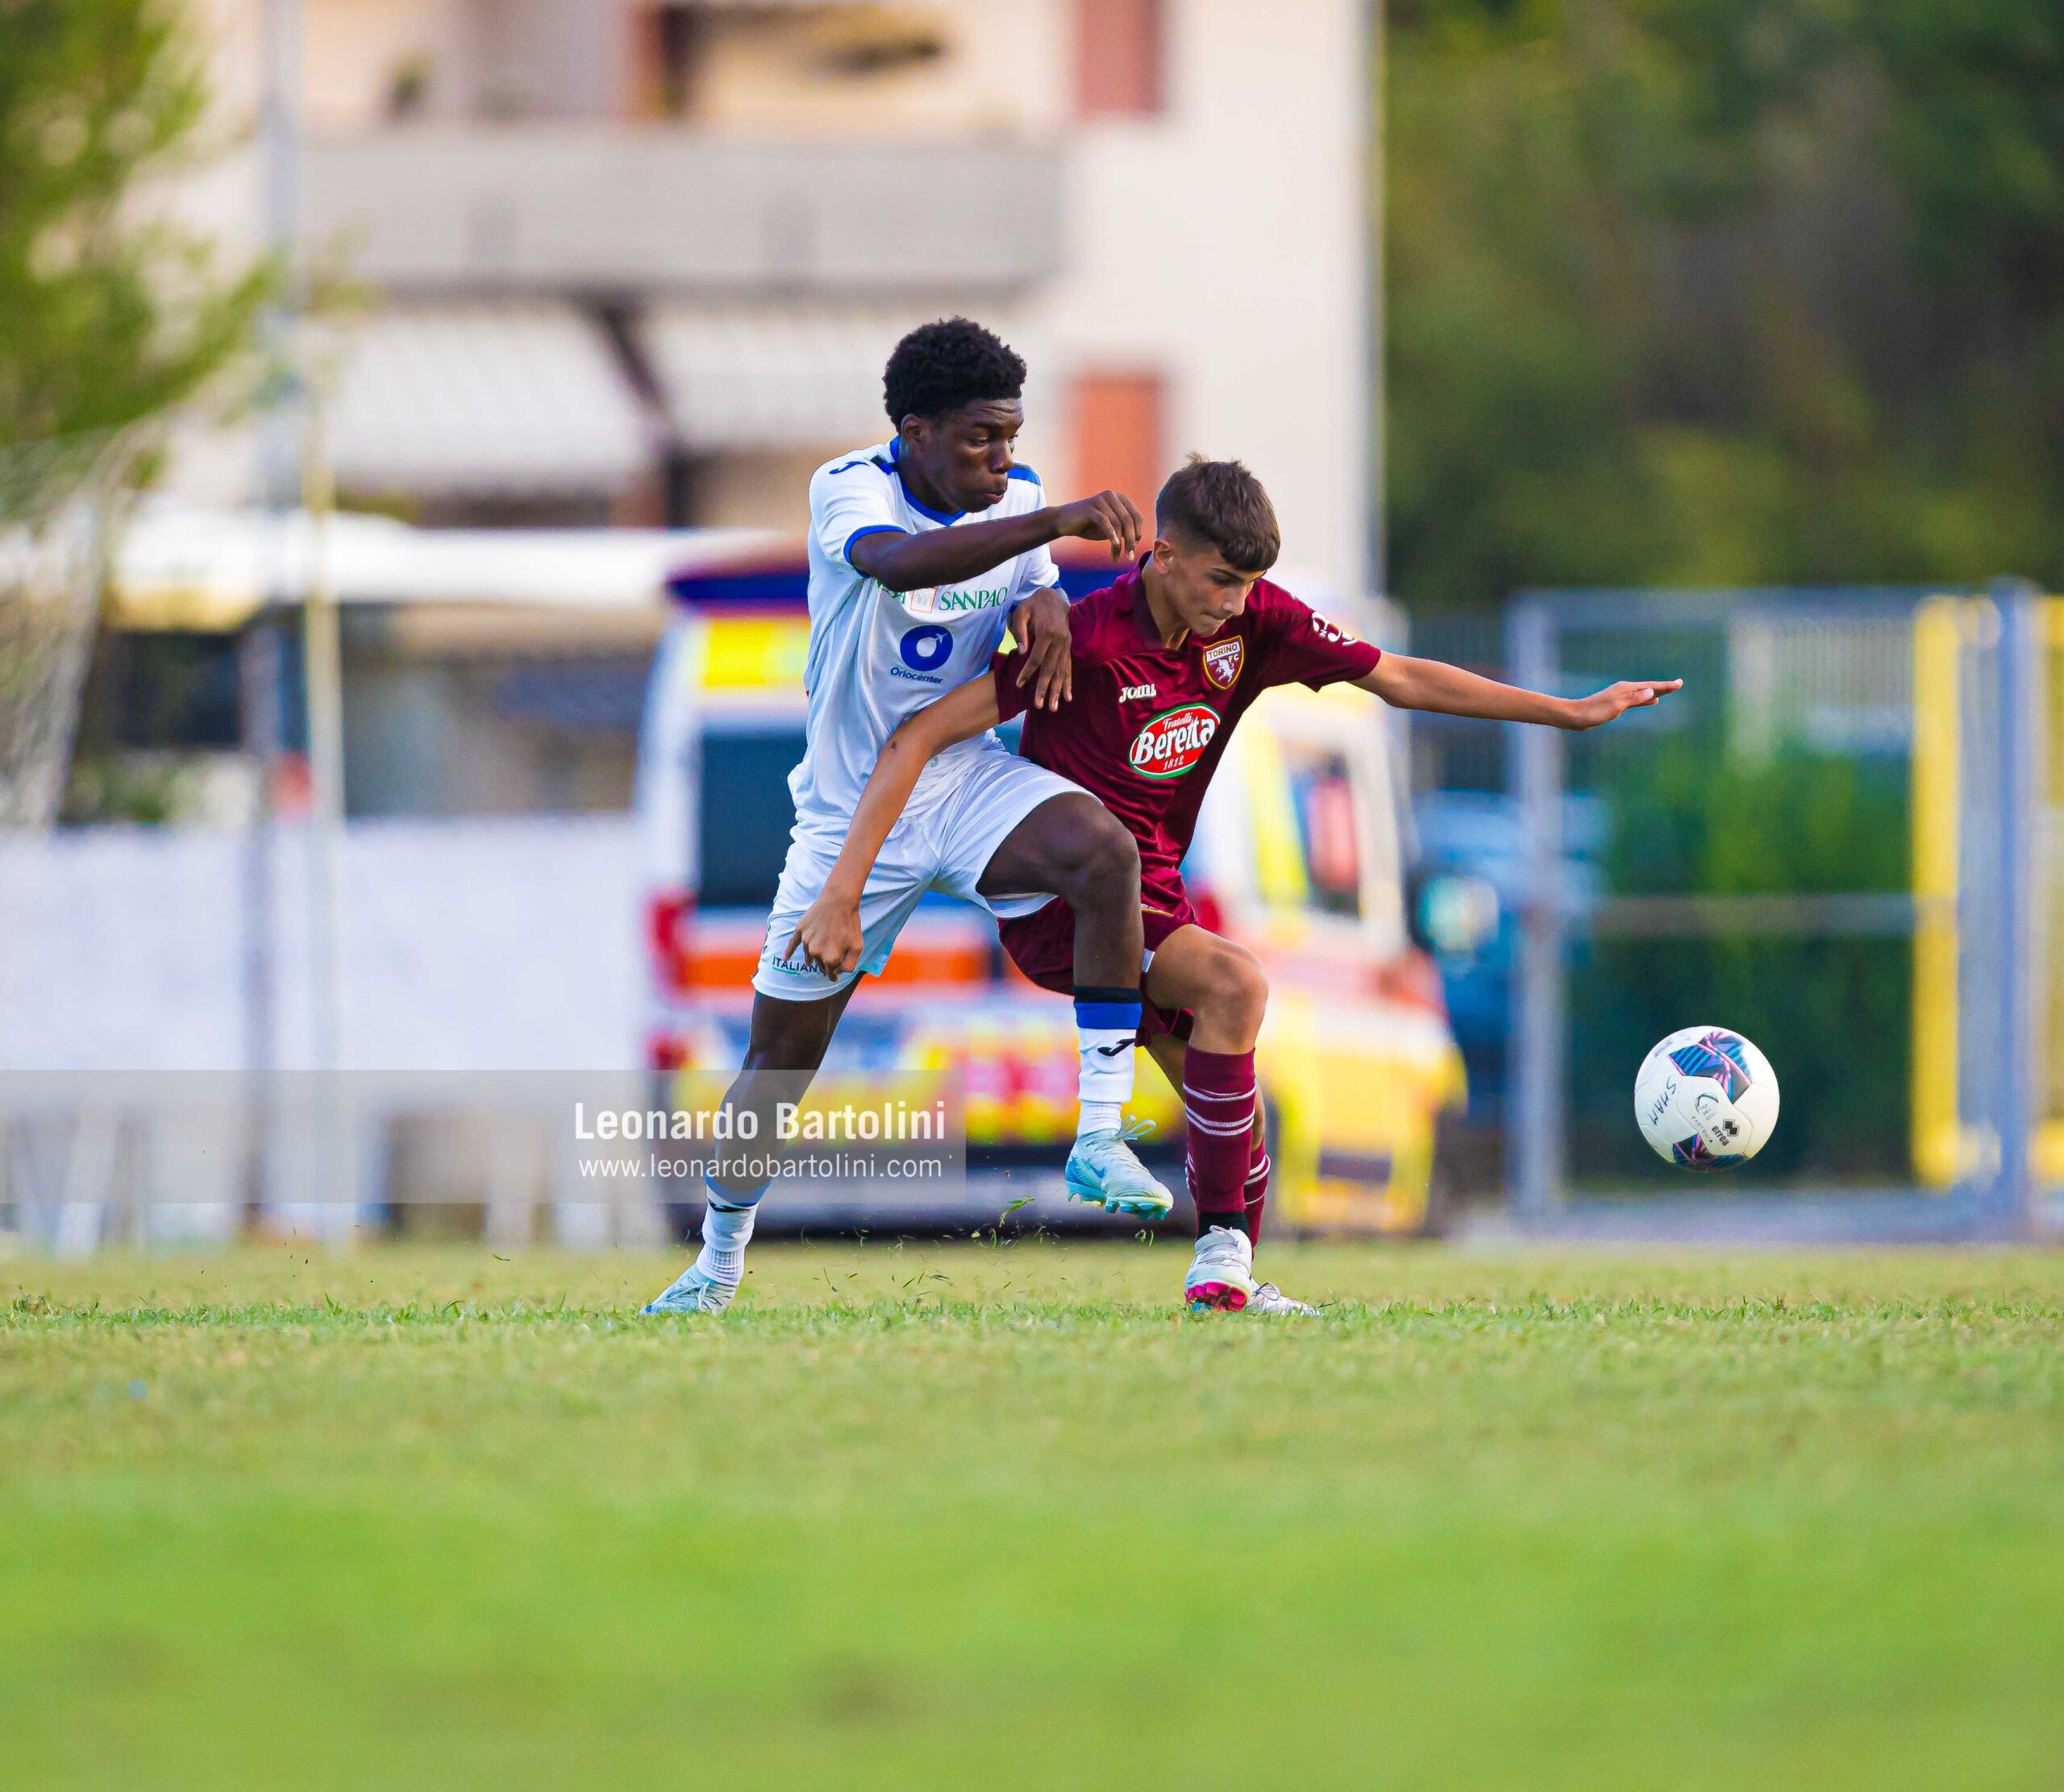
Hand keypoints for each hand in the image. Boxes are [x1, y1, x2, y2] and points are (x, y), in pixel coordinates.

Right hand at [784, 889, 864, 978]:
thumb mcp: (857, 947)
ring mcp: (806, 941)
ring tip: (811, 964)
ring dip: (812, 960)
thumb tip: (839, 972)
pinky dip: (788, 951)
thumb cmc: (850, 923)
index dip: (834, 976)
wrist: (839, 900)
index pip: (830, 973)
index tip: (835, 978)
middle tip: (829, 968)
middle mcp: (816, 952)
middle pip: (820, 965)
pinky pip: (792, 943)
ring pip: (809, 955)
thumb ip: (849, 965)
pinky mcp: (801, 930)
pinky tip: (785, 958)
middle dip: (825, 968)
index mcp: (830, 958)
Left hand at [1008, 583, 1073, 708]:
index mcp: (1047, 632)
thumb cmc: (1033, 605)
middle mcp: (1060, 641)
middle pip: (1050, 669)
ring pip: (1062, 671)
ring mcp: (1066, 645)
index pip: (1036, 658)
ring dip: (1058, 690)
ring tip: (1054, 707)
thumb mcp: (1021, 612)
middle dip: (1044, 688)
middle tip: (1039, 705)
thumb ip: (1020, 631)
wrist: (1053, 597)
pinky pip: (1069, 668)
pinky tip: (1068, 697)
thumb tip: (1022, 653)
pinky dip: (1068, 683)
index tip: (1018, 684)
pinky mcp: (1069, 648)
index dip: (1027, 672)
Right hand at [1050, 489, 1144, 562]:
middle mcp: (1112, 496)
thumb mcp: (1110, 528)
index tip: (1133, 549)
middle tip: (1129, 557)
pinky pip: (1105, 522)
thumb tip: (1137, 540)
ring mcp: (1101, 500)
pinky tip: (1113, 547)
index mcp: (1120, 499)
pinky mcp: (1090, 507)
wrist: (1064, 522)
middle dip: (1131, 541)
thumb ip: (1123, 530)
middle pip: (1129, 520)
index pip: (1137, 517)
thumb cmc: (1089, 526)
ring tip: (1116, 557)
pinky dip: (1111, 536)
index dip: (1137, 534)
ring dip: (1119, 543)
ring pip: (1118, 523)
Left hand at [1561, 679, 1683, 729]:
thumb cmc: (1594, 711)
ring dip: (1656, 693)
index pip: (1650, 687)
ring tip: (1668, 691)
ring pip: (1644, 694)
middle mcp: (1624, 690)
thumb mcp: (1616, 706)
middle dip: (1664, 687)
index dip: (1666, 686)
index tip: (1679, 683)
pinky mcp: (1617, 704)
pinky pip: (1637, 700)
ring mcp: (1621, 697)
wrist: (1575, 716)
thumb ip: (1634, 699)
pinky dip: (1646, 700)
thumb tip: (1652, 693)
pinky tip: (1651, 701)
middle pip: (1649, 688)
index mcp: (1626, 689)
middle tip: (1678, 684)